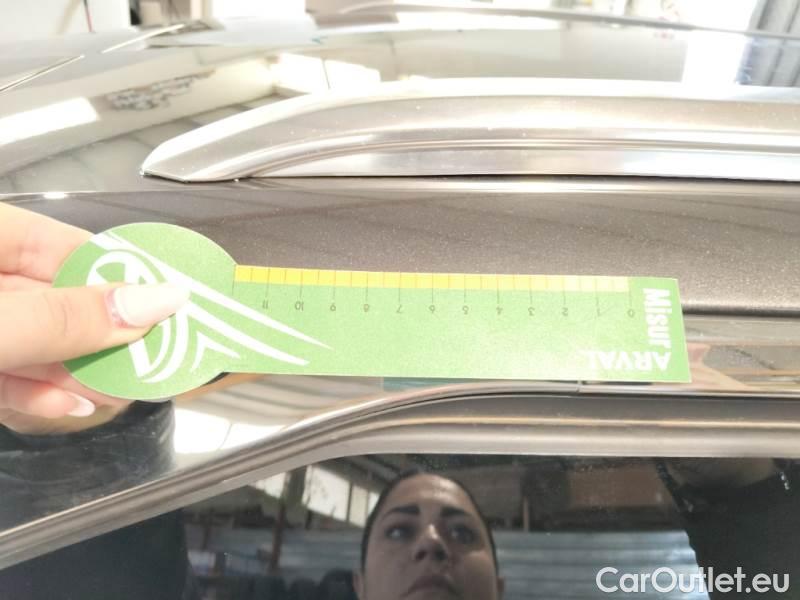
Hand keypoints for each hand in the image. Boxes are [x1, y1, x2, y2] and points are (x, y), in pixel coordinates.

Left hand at [0, 204, 188, 432]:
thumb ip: (69, 318)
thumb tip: (157, 301)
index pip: (66, 245)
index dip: (122, 273)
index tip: (172, 301)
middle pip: (55, 298)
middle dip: (103, 335)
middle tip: (153, 356)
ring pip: (34, 339)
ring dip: (77, 371)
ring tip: (119, 391)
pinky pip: (4, 369)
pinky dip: (34, 391)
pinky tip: (69, 404)